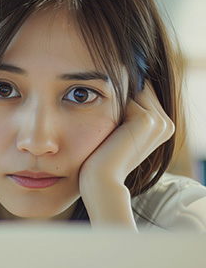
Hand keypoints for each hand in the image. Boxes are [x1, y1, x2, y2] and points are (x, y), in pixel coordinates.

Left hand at [78, 83, 174, 227]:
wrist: (102, 180)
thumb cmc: (104, 159)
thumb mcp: (118, 133)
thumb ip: (124, 114)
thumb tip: (114, 87)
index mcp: (164, 127)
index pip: (142, 93)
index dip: (120, 97)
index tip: (103, 110)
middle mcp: (166, 123)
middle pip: (138, 89)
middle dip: (117, 96)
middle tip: (101, 122)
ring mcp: (159, 121)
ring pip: (131, 91)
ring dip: (111, 101)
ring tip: (101, 125)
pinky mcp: (147, 119)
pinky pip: (123, 96)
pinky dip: (108, 106)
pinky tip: (100, 125)